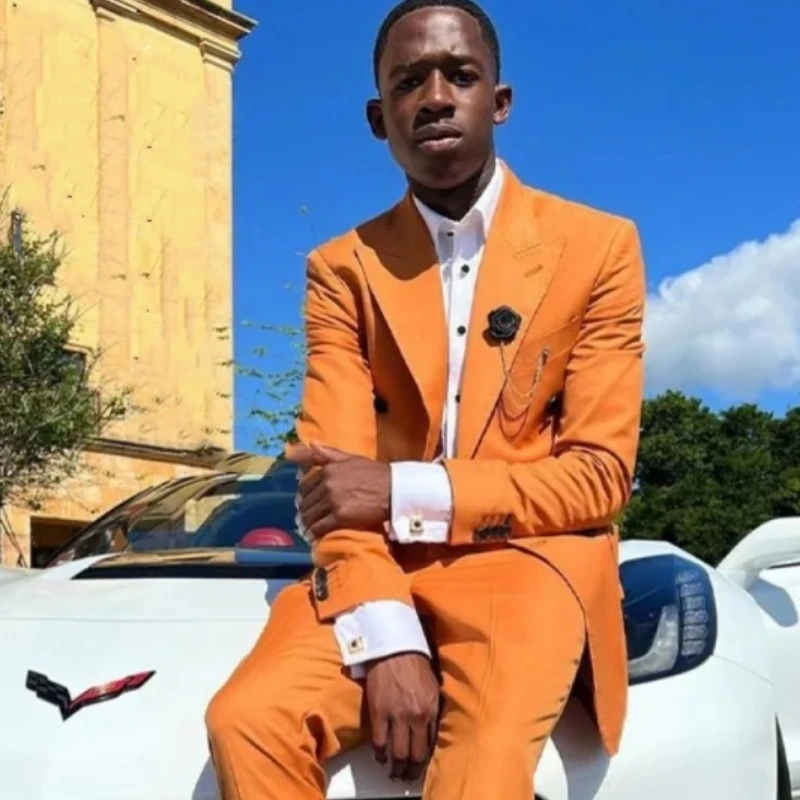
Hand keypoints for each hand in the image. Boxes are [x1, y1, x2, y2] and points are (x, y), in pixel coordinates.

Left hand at [286, 443, 390, 538]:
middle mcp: (328, 484)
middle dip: (304, 512)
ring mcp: (333, 501)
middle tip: (306, 520)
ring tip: (309, 529)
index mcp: (328, 470)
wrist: (394, 489)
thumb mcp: (351, 458)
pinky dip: (315, 533)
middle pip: (306, 503)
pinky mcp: (340, 517)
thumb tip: (312, 443)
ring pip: (310, 516)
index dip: (304, 497)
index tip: (306, 504)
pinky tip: (315, 536)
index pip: (305, 487)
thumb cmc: (375, 473)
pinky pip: (320, 527)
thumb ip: (329, 453)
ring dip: (307, 524)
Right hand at [365, 652, 439, 781]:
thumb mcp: (433, 686)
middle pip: (415, 754)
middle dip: (412, 770)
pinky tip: (380, 758)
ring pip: (397, 753)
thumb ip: (433, 708)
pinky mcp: (378, 712)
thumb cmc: (415, 663)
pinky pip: (379, 742)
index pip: (431, 745)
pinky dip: (379, 754)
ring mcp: (396, 716)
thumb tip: (432, 728)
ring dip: (396, 767)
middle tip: (408, 776)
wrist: (394, 647)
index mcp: (432, 709)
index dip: (425, 759)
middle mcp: (416, 716)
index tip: (421, 765)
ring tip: (395, 773)